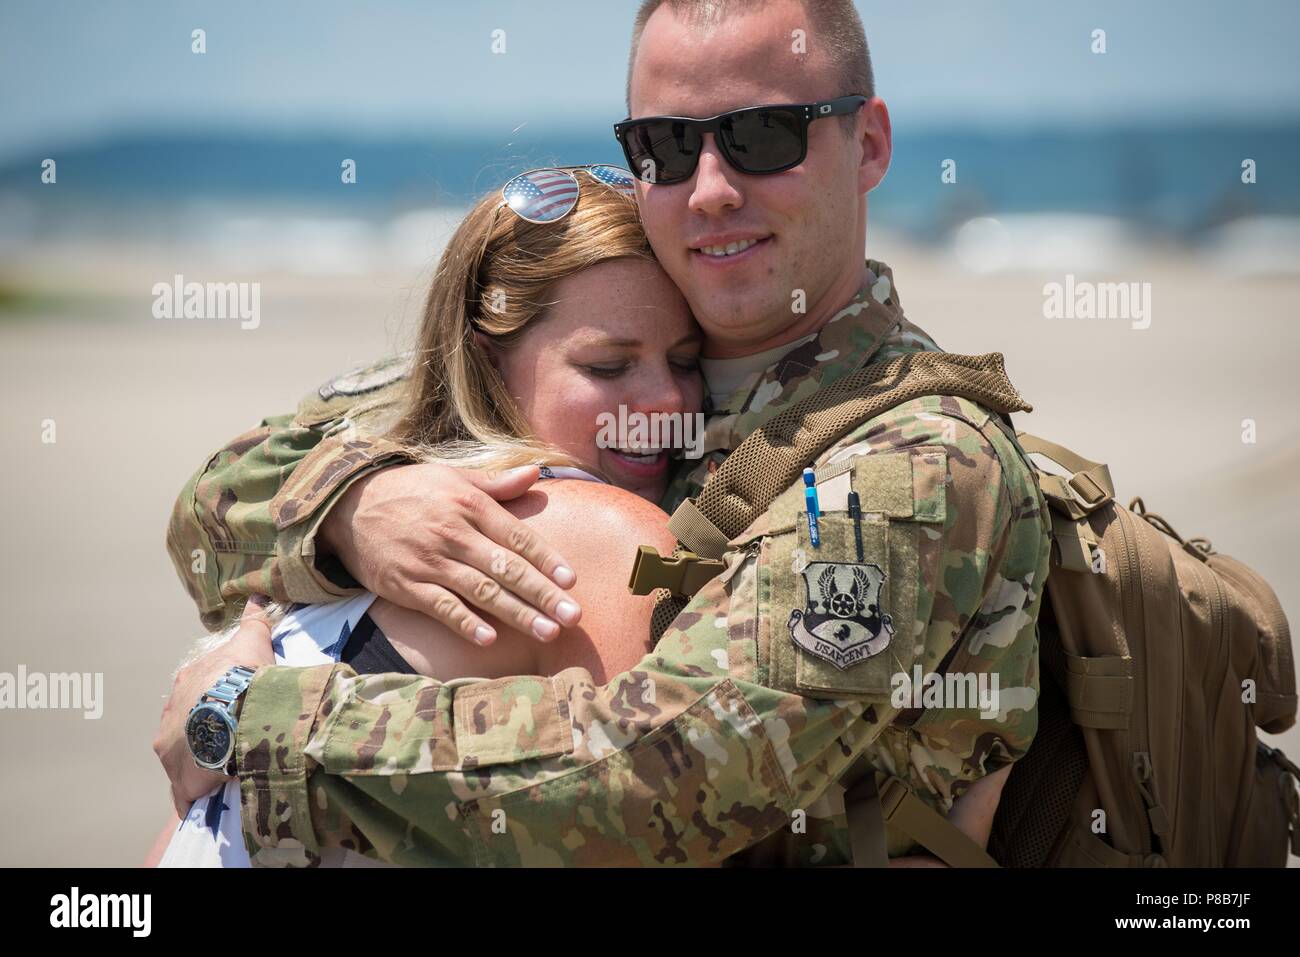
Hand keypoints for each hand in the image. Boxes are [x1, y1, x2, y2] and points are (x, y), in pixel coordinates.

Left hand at [153, 599, 275, 816]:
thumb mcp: (251, 641)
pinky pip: (187, 792)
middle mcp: (170, 715)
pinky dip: (197, 795)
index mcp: (186, 683)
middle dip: (201, 734)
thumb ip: (254, 621)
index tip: (229, 707)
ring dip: (199, 764)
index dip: (212, 700)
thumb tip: (259, 596)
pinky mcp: (180, 779)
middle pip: (184, 727)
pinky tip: (212, 798)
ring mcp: (171, 750)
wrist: (233, 712)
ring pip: (183, 759)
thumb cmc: (241, 676)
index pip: (194, 692)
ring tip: (225, 770)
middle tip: (228, 740)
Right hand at [317, 463, 580, 645]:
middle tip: (574, 616)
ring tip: (548, 631)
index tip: (572, 580)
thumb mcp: (452, 478)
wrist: (348, 507)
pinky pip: (441, 607)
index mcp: (469, 507)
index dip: (546, 559)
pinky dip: (465, 622)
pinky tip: (490, 639)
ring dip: (517, 613)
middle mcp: (453, 534)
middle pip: (506, 568)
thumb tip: (535, 473)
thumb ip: (496, 484)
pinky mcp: (406, 586)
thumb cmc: (410, 491)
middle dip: (543, 593)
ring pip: (481, 591)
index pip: (516, 536)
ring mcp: (430, 562)